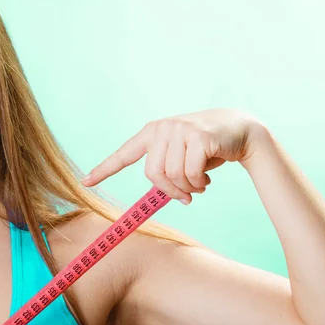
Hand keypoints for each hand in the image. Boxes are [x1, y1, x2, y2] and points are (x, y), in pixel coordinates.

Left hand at [81, 108, 264, 203]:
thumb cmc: (206, 148)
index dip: (104, 169)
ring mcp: (179, 130)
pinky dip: (198, 183)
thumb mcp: (180, 157)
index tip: (85, 182)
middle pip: (152, 174)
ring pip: (172, 175)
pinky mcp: (198, 136)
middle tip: (185, 196)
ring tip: (199, 184)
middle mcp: (162, 128)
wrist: (239, 130)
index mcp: (152, 133)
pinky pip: (190, 173)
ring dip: (187, 188)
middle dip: (169, 190)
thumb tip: (159, 196)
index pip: (124, 154)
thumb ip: (165, 170)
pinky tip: (207, 178)